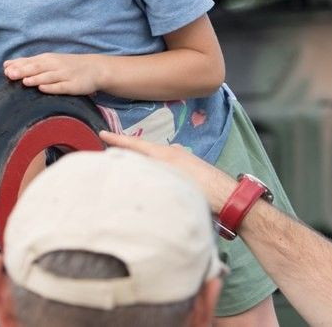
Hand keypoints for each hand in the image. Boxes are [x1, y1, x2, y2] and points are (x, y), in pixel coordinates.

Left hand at [3, 53, 103, 95]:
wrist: (95, 68)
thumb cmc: (68, 66)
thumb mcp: (49, 62)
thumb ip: (29, 64)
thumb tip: (6, 66)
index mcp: (47, 59)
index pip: (30, 61)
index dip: (18, 65)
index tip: (5, 69)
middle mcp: (55, 65)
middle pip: (37, 68)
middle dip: (23, 71)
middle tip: (10, 74)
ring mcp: (65, 75)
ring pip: (48, 76)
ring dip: (36, 78)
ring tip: (25, 81)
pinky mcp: (73, 85)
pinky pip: (61, 86)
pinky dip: (52, 87)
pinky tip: (43, 88)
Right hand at [99, 130, 236, 210]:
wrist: (230, 198)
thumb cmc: (202, 191)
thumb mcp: (172, 181)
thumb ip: (151, 173)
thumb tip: (133, 170)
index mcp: (166, 153)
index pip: (136, 144)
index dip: (118, 140)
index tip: (102, 133)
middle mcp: (172, 153)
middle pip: (143, 148)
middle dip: (126, 148)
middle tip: (108, 149)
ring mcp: (181, 159)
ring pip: (153, 156)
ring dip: (139, 158)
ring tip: (125, 163)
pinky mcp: (187, 169)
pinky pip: (163, 163)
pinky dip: (152, 165)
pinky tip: (149, 175)